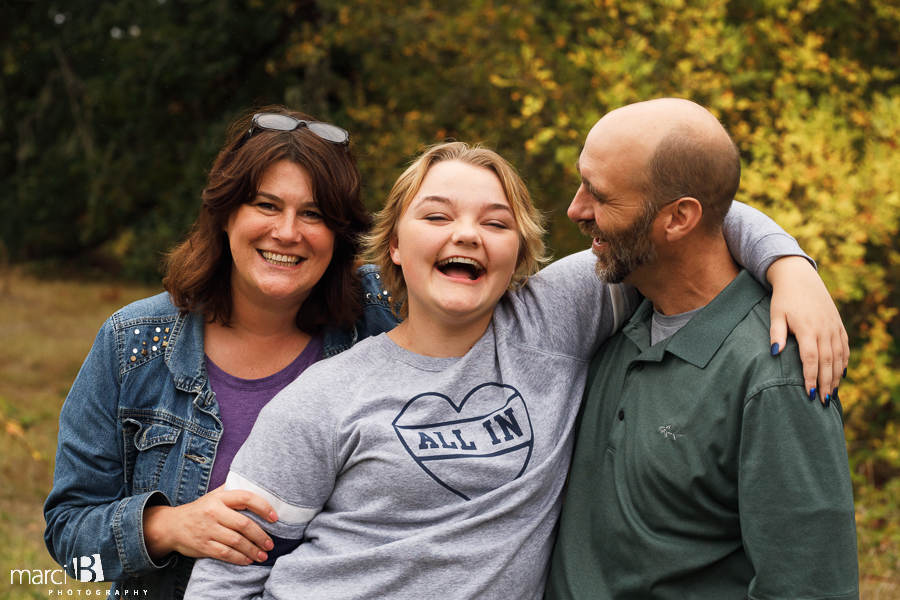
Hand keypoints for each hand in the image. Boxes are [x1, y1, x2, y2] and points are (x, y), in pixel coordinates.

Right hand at [143, 486, 276, 565]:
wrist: (172, 526)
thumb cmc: (200, 509)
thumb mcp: (213, 495)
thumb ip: (232, 490)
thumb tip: (256, 483)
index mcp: (219, 498)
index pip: (246, 498)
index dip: (263, 507)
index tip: (274, 517)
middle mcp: (214, 512)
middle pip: (243, 524)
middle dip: (261, 535)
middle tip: (270, 544)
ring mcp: (208, 530)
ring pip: (236, 541)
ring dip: (253, 550)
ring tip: (263, 555)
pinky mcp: (203, 545)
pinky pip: (225, 554)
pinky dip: (239, 558)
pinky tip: (248, 560)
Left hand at [767, 256, 848, 404]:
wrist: (800, 278)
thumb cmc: (783, 299)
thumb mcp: (775, 314)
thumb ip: (776, 334)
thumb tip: (775, 353)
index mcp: (807, 328)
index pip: (811, 359)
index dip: (811, 377)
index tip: (809, 394)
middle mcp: (824, 329)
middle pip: (828, 362)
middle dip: (826, 383)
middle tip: (823, 402)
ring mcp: (833, 327)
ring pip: (839, 356)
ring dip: (836, 376)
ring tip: (832, 394)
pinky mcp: (838, 325)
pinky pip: (844, 347)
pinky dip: (844, 362)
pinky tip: (841, 375)